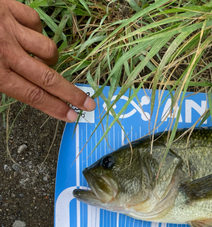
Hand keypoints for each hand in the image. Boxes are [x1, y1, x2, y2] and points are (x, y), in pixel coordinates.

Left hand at [0, 0, 94, 120]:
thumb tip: (14, 91)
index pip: (32, 96)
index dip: (55, 108)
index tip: (72, 117)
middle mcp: (5, 51)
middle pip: (48, 77)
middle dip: (71, 93)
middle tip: (89, 103)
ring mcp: (8, 27)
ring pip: (47, 48)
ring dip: (50, 58)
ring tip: (47, 62)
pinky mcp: (7, 6)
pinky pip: (34, 21)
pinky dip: (36, 29)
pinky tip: (29, 34)